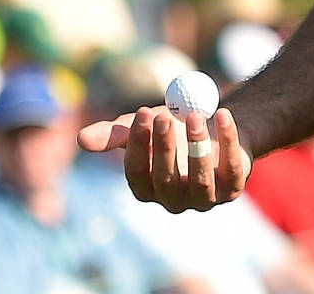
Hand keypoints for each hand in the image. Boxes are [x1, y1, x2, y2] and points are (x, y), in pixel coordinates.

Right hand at [78, 106, 251, 213]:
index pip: (137, 174)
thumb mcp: (146, 129)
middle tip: (163, 117)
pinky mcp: (233, 188)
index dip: (137, 145)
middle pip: (166, 180)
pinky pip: (233, 169)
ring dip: (197, 147)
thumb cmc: (175, 131)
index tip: (141, 113)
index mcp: (148, 188)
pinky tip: (223, 116)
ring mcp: (206, 198)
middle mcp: (175, 199)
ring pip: (200, 179)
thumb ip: (115, 134)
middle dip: (163, 148)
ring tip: (194, 116)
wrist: (218, 128)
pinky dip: (229, 141)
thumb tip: (80, 139)